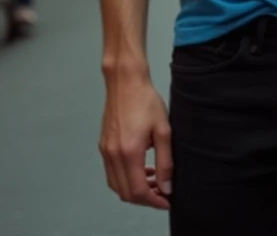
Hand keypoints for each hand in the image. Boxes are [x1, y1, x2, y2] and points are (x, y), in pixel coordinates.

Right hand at [99, 73, 172, 209]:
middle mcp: (113, 155)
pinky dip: (125, 178)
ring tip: (154, 181)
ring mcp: (105, 151)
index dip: (153, 201)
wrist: (125, 82)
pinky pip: (112, 173)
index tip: (166, 201)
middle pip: (125, 193)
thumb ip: (166, 161)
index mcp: (129, 152)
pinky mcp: (103, 146)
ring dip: (134, 190)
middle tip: (162, 193)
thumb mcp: (163, 130)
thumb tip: (166, 187)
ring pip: (117, 185)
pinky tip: (141, 169)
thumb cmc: (146, 101)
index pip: (138, 191)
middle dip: (145, 199)